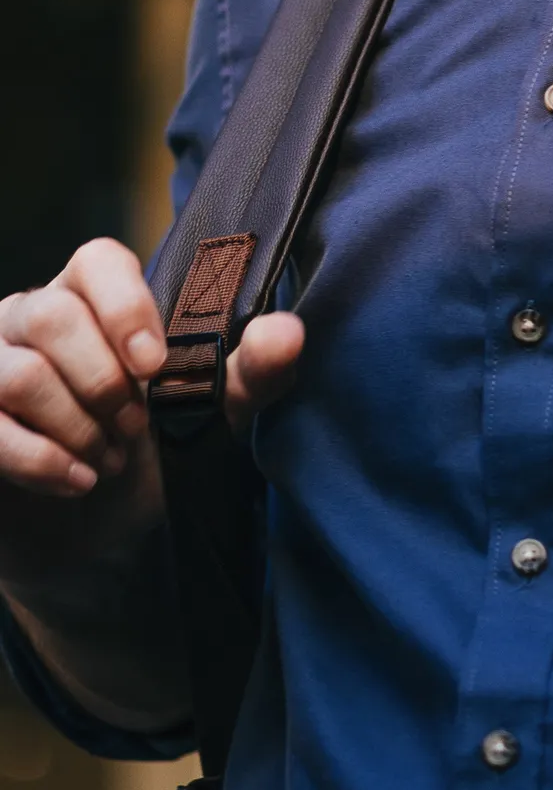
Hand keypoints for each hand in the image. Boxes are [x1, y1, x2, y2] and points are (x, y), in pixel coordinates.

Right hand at [0, 238, 302, 498]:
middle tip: (139, 427)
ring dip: (77, 425)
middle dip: (104, 382)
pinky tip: (81, 481)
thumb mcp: (218, 409)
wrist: (110, 531)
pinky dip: (41, 460)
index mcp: (96, 293)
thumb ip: (253, 368)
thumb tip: (289, 332)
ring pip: (18, 372)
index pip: (97, 258)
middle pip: (53, 316)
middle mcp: (34, 314)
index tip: (157, 365)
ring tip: (114, 459)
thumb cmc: (164, 446)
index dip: (126, 308)